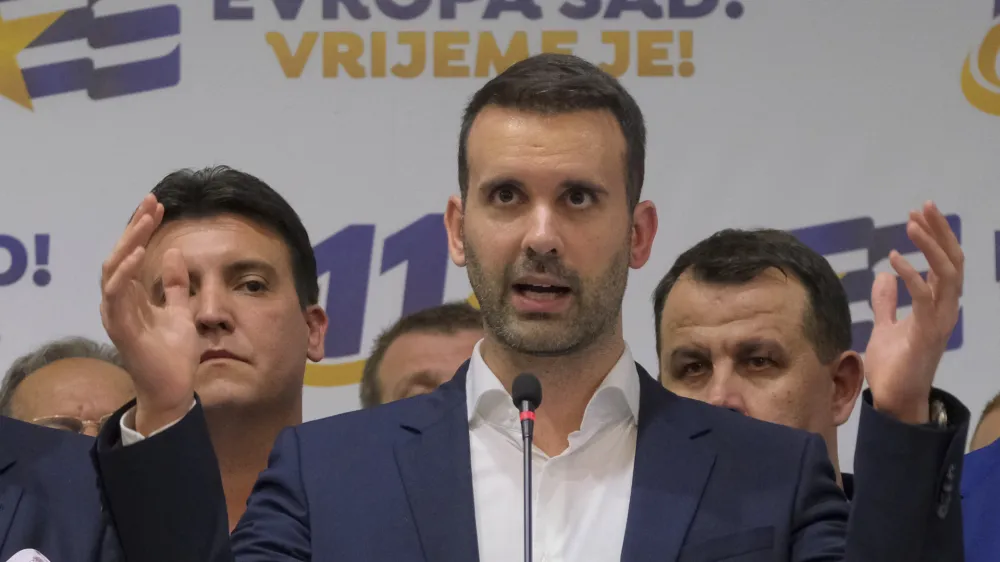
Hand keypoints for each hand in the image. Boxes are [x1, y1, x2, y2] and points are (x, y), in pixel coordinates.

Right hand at [101, 194, 198, 434]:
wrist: (173, 388)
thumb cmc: (173, 353)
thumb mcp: (180, 311)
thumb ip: (176, 285)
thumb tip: (176, 252)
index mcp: (132, 296)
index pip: (133, 254)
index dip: (142, 229)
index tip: (158, 206)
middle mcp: (119, 302)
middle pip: (121, 255)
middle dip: (135, 227)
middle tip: (151, 202)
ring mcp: (116, 314)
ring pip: (114, 269)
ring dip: (129, 242)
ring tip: (146, 220)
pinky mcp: (120, 327)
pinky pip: (117, 294)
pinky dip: (126, 271)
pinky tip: (141, 253)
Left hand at [864, 201, 962, 423]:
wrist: (893, 399)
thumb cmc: (893, 366)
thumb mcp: (885, 326)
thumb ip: (887, 302)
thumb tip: (883, 276)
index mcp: (937, 305)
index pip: (944, 262)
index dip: (936, 237)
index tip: (920, 213)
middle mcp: (945, 309)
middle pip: (952, 261)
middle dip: (940, 231)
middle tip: (924, 206)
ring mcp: (940, 320)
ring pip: (947, 273)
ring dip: (930, 246)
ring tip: (912, 224)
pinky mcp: (927, 332)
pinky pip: (924, 297)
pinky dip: (910, 275)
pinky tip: (892, 260)